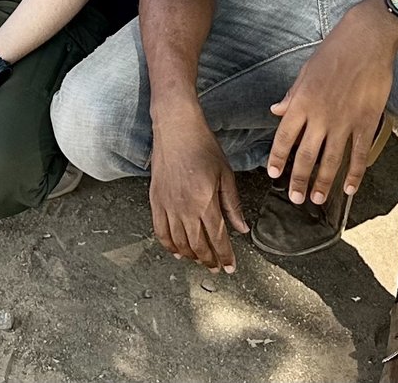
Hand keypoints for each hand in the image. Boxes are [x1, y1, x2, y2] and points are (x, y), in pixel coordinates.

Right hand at [149, 111, 248, 273]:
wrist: (176, 128)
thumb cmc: (202, 146)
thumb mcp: (225, 174)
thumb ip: (232, 204)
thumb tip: (242, 229)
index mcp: (205, 202)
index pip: (217, 239)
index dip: (225, 256)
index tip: (230, 267)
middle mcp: (185, 208)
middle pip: (198, 246)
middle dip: (209, 260)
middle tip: (217, 268)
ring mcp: (168, 206)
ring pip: (179, 243)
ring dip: (191, 256)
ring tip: (200, 261)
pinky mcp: (155, 200)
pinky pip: (160, 231)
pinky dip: (169, 245)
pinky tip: (177, 251)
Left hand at [265, 0, 397, 207]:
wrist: (367, 40)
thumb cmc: (334, 51)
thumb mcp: (306, 71)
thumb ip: (292, 96)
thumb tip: (277, 111)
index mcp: (302, 101)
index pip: (285, 137)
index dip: (278, 158)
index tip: (273, 174)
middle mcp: (320, 115)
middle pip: (306, 156)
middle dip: (298, 180)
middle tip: (294, 199)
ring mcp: (344, 121)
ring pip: (331, 160)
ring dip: (323, 183)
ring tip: (317, 199)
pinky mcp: (366, 122)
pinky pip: (358, 154)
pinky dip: (354, 174)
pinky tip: (349, 188)